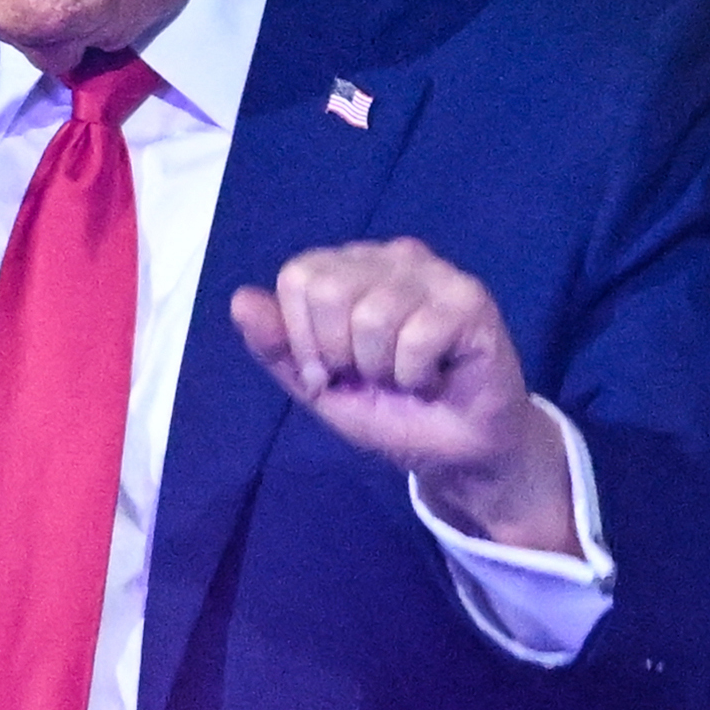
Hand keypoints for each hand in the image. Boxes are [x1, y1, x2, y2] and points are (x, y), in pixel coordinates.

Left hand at [225, 238, 575, 555]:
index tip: (331, 373)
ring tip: (407, 376)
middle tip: (372, 375)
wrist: (455, 452)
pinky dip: (417, 376)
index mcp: (349, 267)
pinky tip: (434, 378)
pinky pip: (417, 337)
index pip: (298, 277)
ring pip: (372, 315)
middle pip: (328, 289)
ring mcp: (433, 273)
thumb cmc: (390, 410)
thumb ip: (278, 347)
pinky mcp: (469, 299)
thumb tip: (240, 300)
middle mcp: (390, 257)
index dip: (304, 340)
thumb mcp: (319, 385)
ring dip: (383, 370)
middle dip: (340, 354)